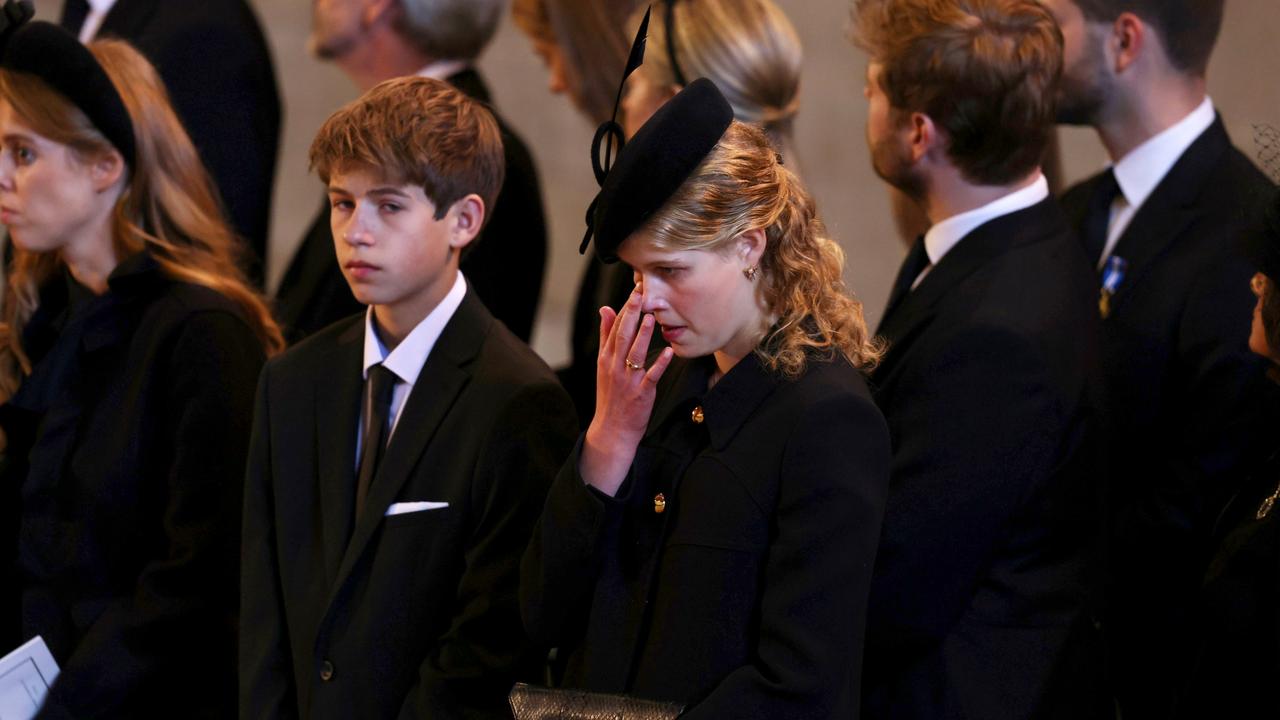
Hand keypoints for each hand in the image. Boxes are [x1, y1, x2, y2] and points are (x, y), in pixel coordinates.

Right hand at [580, 287, 673, 495]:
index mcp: (606, 358)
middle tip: (641, 295)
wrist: (611, 430)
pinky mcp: (641, 393)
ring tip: (652, 317)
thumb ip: (605, 336)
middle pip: (622, 336)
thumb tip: (604, 309)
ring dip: (643, 335)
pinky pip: (651, 376)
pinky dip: (660, 364)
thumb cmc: (610, 395)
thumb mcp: (603, 364)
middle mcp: (614, 366)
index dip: (624, 309)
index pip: (614, 329)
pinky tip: (669, 352)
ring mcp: (627, 380)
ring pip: (635, 353)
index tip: (634, 292)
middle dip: (631, 315)